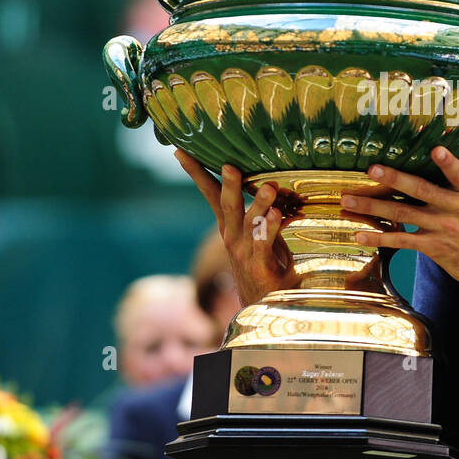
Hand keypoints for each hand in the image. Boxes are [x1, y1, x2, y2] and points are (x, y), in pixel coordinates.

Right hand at [174, 151, 298, 305]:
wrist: (264, 306)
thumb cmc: (266, 263)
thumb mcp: (261, 234)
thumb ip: (264, 211)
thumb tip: (273, 181)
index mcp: (229, 226)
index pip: (210, 194)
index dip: (197, 173)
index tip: (181, 152)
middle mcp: (232, 237)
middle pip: (227, 206)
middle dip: (228, 185)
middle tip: (229, 165)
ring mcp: (243, 252)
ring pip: (249, 223)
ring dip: (259, 204)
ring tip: (269, 187)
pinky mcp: (259, 266)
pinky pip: (264, 244)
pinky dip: (270, 229)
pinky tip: (278, 214)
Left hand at [342, 146, 458, 321]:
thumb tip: (439, 176)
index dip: (447, 162)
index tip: (434, 149)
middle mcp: (456, 209)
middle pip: (419, 189)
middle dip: (392, 177)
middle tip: (370, 168)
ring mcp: (443, 229)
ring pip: (402, 214)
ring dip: (372, 206)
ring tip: (348, 199)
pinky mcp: (435, 248)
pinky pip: (401, 241)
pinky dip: (379, 236)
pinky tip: (360, 233)